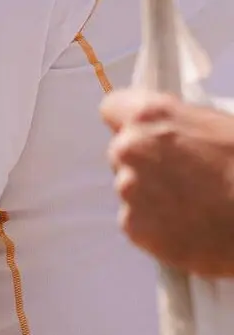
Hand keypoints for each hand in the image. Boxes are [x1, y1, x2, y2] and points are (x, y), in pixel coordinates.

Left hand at [101, 89, 233, 276]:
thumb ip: (180, 123)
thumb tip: (169, 130)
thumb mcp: (220, 126)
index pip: (113, 108)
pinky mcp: (133, 226)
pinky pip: (138, 221)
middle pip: (122, 152)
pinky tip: (190, 226)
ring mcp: (128, 189)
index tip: (145, 132)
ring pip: (131, 188)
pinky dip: (157, 225)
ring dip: (152, 195)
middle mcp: (129, 149)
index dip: (130, 121)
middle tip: (185, 176)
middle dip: (146, 162)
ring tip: (195, 204)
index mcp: (149, 116)